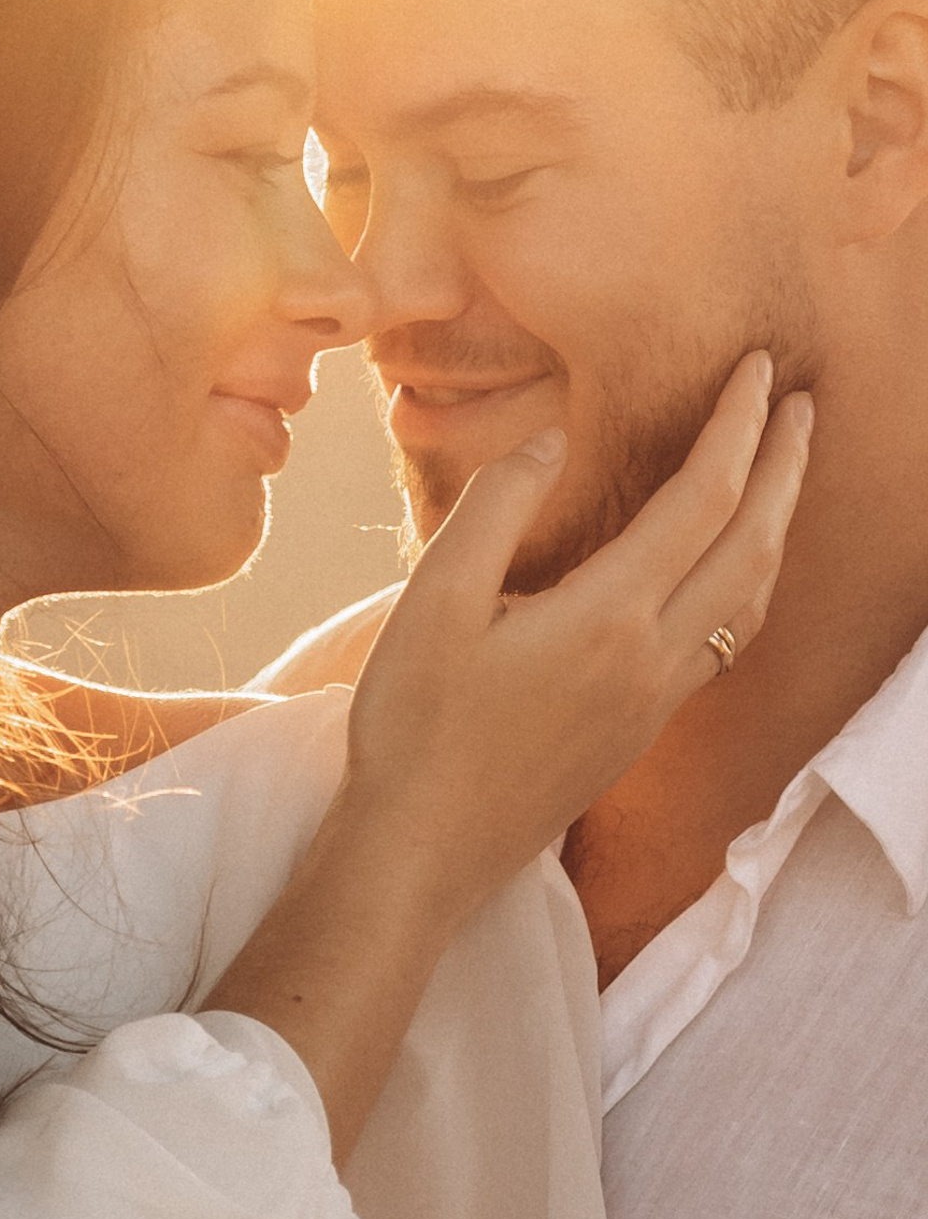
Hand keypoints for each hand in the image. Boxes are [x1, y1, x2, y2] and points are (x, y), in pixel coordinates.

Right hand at [204, 351, 810, 1162]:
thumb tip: (549, 440)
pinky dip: (752, 583)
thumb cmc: (417, 727)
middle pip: (752, 544)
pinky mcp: (640, 730)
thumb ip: (495, 507)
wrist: (425, 850)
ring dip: (779, 526)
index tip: (756, 368)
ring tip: (785, 476)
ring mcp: (655, 701)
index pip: (703, 498)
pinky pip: (727, 641)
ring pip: (752, 598)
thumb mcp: (432, 603)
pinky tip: (733, 574)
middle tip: (802, 402)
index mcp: (608, 616)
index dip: (738, 425)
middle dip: (785, 466)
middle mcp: (653, 658)